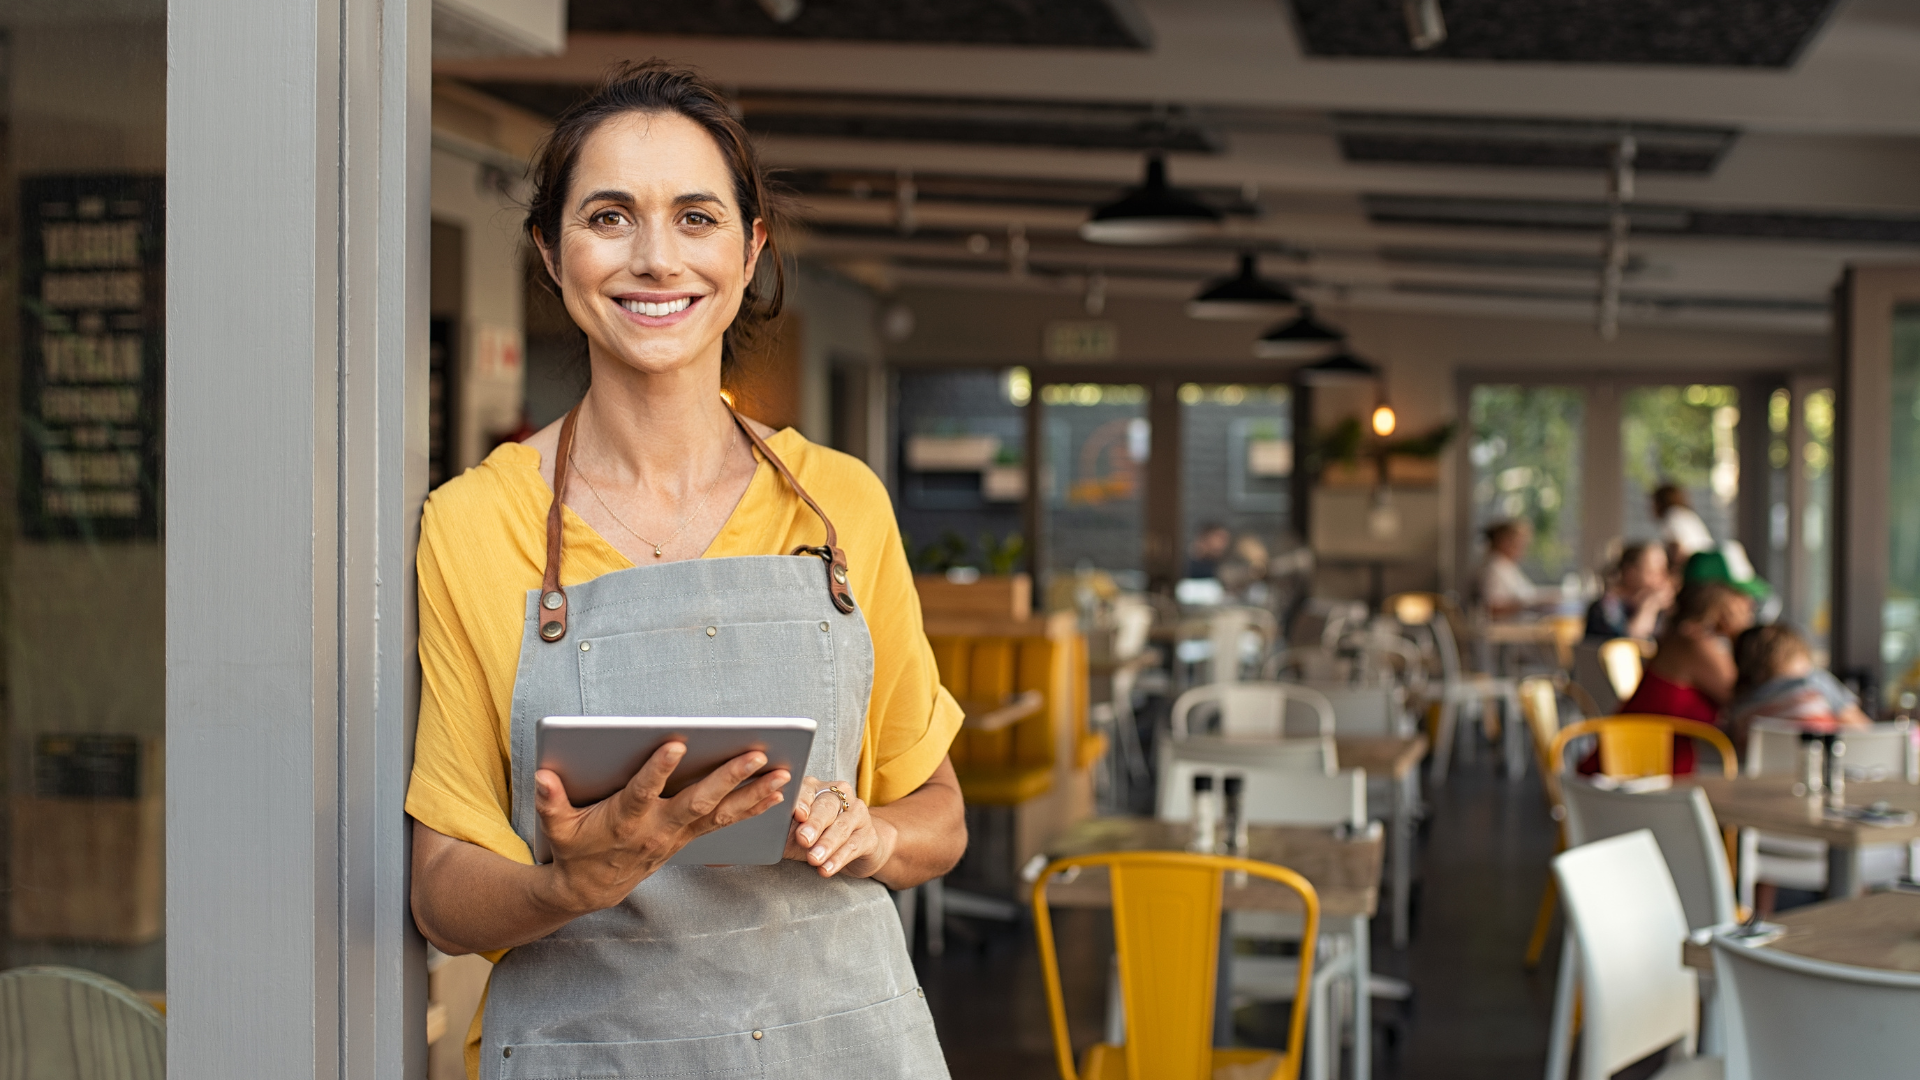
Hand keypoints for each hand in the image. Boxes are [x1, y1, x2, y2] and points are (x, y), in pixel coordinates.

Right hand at [534, 742, 789, 914]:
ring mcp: (678, 835)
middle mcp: (658, 828)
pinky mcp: (689, 837)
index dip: (658, 770)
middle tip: (756, 754)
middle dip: (728, 777)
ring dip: (753, 793)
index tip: (677, 743)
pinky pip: (725, 822)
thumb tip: (543, 777)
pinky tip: (776, 793)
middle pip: (698, 801)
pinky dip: (752, 808)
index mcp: (625, 820)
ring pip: (721, 813)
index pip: (643, 791)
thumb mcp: (556, 827)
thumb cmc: (574, 848)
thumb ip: (551, 801)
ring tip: (783, 774)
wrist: (592, 889)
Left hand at [785, 777, 895, 878]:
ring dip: (826, 844)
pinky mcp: (869, 834)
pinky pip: (854, 845)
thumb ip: (780, 831)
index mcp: (816, 789)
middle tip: (803, 839)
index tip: (796, 814)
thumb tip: (753, 840)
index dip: (802, 801)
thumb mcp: (795, 833)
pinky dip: (839, 858)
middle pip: (827, 806)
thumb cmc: (817, 837)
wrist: (857, 847)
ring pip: (842, 826)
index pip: (808, 790)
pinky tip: (826, 869)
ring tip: (813, 860)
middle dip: (815, 824)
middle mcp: (840, 795)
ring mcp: (857, 814)